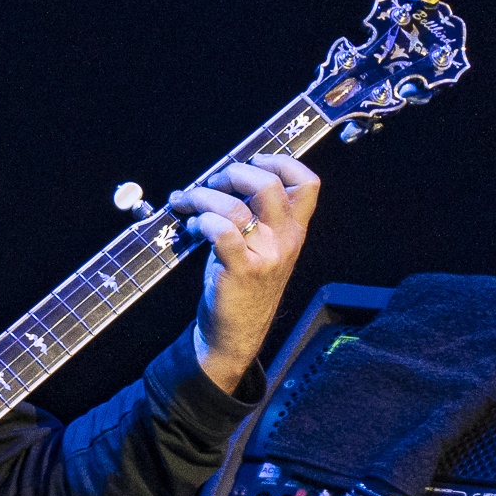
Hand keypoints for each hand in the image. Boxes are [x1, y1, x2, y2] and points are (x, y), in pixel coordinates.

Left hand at [166, 153, 318, 392]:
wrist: (235, 333)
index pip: (308, 183)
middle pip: (269, 185)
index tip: (251, 161)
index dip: (280, 162)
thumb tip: (219, 179)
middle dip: (232, 174)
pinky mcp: (241, 270)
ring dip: (202, 197)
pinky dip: (201, 221)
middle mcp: (286, 240)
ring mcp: (266, 255)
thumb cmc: (240, 284)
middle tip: (212, 185)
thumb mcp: (259, 246)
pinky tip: (192, 227)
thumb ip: (252, 215)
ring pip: (236, 207)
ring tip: (188, 205)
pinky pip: (221, 232)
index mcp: (294, 229)